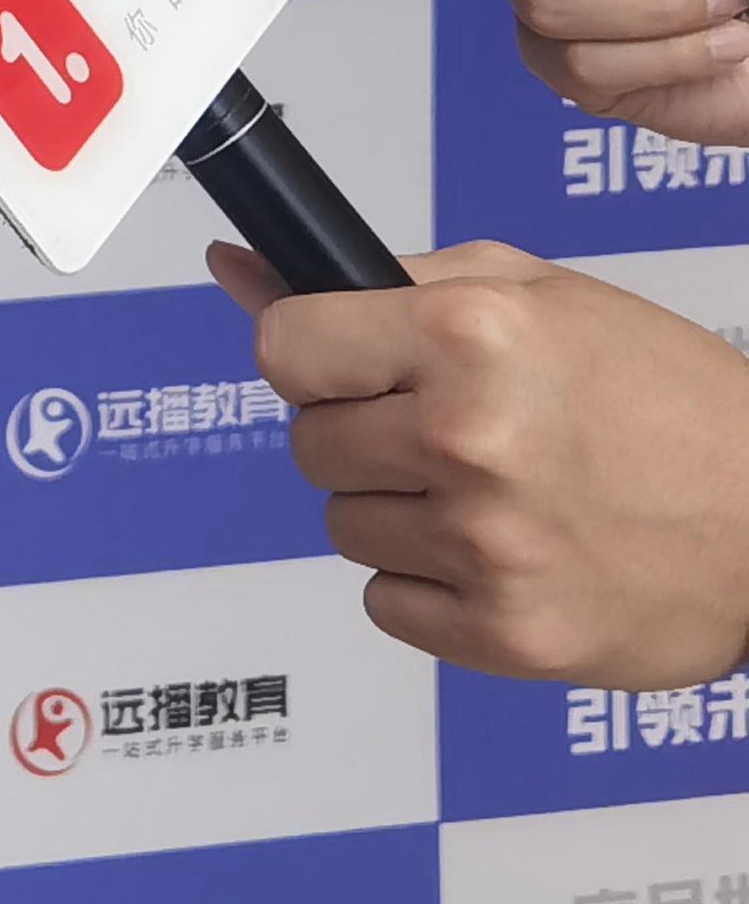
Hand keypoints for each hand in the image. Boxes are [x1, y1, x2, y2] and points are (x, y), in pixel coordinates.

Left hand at [219, 235, 748, 687]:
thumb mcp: (532, 295)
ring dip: (398, 508)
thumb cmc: (666, 398)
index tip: (349, 362)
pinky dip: (429, 583)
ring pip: (342, 522)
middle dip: (363, 431)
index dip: (313, 354)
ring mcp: (486, 545)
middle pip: (307, 440)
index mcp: (468, 338)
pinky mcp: (505, 633)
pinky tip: (501, 552)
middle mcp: (468, 439)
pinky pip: (385, 601)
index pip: (283, 347)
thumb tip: (237, 269)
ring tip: (493, 491)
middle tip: (451, 430)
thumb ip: (376, 280)